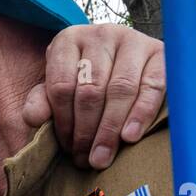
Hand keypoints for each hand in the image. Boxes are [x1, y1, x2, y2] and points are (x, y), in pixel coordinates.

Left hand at [24, 23, 165, 169]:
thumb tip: (35, 118)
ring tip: (102, 158)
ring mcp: (133, 40)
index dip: (63, 123)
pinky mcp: (161, 52)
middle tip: (86, 160)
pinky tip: (130, 137)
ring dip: (110, 129)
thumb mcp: (57, 89)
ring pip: (120, 89)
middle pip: (91, 90)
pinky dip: (141, 114)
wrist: (127, 63)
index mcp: (69, 40)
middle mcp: (101, 34)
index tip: (67, 149)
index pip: (61, 86)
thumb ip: (41, 102)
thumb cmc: (84, 80)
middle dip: (86, 131)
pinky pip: (152, 86)